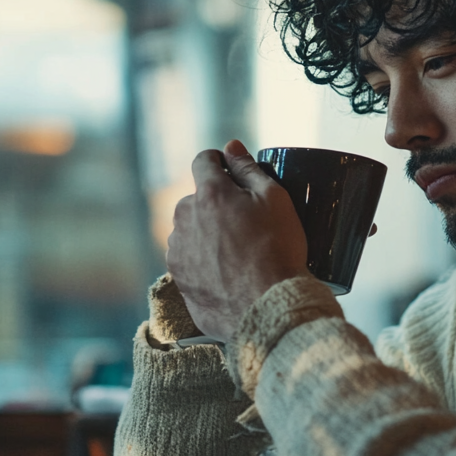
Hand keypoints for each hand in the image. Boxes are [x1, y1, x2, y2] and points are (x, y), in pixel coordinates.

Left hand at [166, 140, 308, 341]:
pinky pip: (190, 260)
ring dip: (209, 234)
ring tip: (240, 254)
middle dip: (218, 204)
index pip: (203, 161)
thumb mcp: (275, 200)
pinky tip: (229, 273)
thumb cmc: (277, 251)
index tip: (234, 174)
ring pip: (192, 230)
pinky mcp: (178, 279)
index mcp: (208, 193)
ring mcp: (178, 251)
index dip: (221, 163)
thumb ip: (248, 169)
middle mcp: (184, 218)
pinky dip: (205, 262)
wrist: (268, 308)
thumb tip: (231, 146)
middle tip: (248, 224)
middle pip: (198, 199)